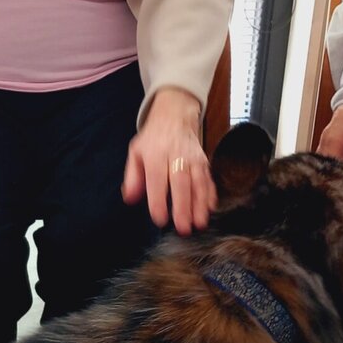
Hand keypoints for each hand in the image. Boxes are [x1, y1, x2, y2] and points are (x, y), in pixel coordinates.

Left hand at [122, 87, 214, 234]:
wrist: (176, 115)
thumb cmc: (154, 138)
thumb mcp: (136, 152)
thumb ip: (133, 177)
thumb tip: (130, 199)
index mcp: (156, 155)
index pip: (157, 180)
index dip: (159, 201)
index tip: (160, 219)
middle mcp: (176, 156)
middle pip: (181, 183)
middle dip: (183, 207)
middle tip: (183, 227)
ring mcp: (193, 159)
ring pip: (198, 182)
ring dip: (200, 204)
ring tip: (199, 223)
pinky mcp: (204, 161)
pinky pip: (209, 179)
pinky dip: (211, 194)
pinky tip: (210, 208)